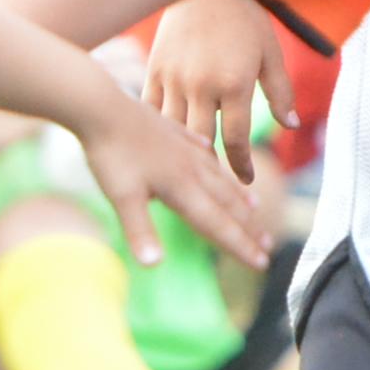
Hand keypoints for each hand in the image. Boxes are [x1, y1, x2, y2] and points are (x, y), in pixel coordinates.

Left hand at [74, 102, 276, 274]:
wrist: (100, 104)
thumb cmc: (110, 154)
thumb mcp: (122, 197)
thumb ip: (140, 231)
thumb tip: (153, 266)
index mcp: (181, 187)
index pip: (217, 225)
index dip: (240, 246)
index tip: (262, 263)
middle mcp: (189, 169)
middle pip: (226, 203)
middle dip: (248, 227)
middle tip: (269, 244)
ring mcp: (182, 148)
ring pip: (218, 177)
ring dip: (238, 196)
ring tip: (254, 207)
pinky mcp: (171, 132)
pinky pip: (201, 150)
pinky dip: (214, 163)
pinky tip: (214, 162)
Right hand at [145, 0, 293, 176]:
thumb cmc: (245, 19)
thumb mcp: (270, 54)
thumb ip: (281, 92)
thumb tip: (290, 127)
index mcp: (233, 83)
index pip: (235, 140)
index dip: (241, 166)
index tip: (246, 182)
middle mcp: (201, 85)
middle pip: (202, 143)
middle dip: (212, 171)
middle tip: (220, 191)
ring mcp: (173, 79)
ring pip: (174, 132)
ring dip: (182, 156)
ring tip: (190, 177)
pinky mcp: (155, 70)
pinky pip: (153, 110)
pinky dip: (159, 131)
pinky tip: (163, 147)